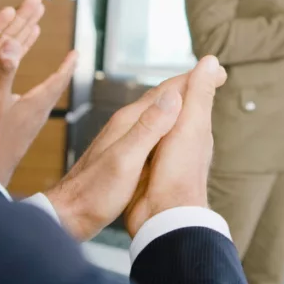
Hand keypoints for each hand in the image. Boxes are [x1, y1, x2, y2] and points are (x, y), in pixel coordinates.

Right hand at [0, 38, 76, 185]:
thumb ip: (3, 71)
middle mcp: (40, 113)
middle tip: (73, 60)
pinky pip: (40, 108)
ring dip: (55, 84)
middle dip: (65, 72)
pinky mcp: (26, 132)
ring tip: (58, 76)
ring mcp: (34, 124)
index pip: (58, 79)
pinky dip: (43, 97)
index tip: (77, 52)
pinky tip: (35, 101)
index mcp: (36, 103)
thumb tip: (11, 43)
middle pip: (57, 88)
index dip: (68, 64)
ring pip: (49, 99)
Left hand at [42, 57, 223, 241]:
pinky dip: (170, 122)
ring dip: (180, 102)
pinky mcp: (123, 152)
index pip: (165, 91)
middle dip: (189, 85)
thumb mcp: (126, 161)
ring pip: (158, 112)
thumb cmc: (94, 193)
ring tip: (200, 97)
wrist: (67, 214)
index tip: (216, 69)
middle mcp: (126, 124)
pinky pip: (152, 128)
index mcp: (129, 122)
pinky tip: (175, 130)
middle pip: (162, 97)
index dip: (191, 79)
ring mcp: (123, 137)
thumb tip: (173, 97)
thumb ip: (148, 129)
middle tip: (214, 77)